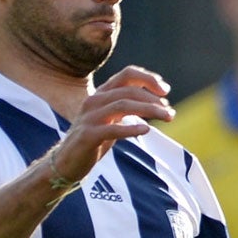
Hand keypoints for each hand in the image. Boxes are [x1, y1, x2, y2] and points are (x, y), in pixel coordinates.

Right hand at [50, 66, 174, 182]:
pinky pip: (112, 128)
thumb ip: (130, 109)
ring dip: (148, 110)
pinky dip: (131, 128)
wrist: (67, 162)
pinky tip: (146, 130)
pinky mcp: (88, 135)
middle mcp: (94, 100)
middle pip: (128, 90)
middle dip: (153, 99)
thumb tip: (160, 104)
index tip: (165, 91)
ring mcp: (90, 117)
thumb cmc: (94, 140)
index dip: (148, 79)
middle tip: (170, 112)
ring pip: (123, 105)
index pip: (126, 75)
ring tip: (167, 117)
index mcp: (101, 93)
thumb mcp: (113, 119)